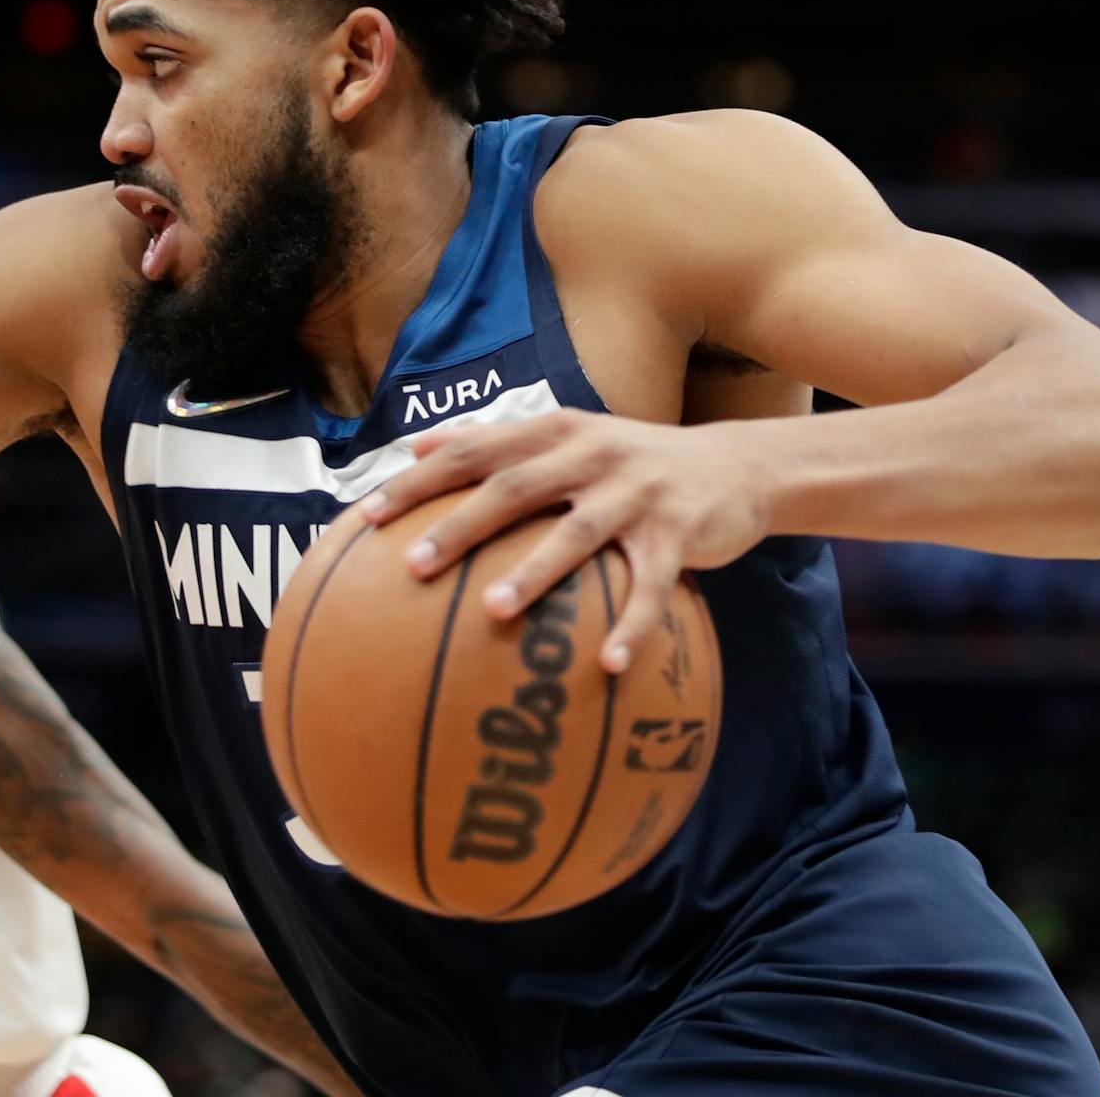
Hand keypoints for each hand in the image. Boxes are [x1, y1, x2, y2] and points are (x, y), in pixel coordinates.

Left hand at [357, 410, 770, 671]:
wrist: (735, 467)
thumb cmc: (632, 463)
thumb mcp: (568, 436)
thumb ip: (496, 440)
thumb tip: (416, 446)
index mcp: (554, 432)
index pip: (472, 452)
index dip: (417, 481)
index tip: (364, 518)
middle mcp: (590, 454)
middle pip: (514, 487)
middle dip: (460, 524)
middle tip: (414, 565)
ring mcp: (636, 492)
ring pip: (577, 533)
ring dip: (535, 573)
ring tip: (492, 611)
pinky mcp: (678, 533)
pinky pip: (652, 587)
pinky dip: (632, 625)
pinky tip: (608, 667)